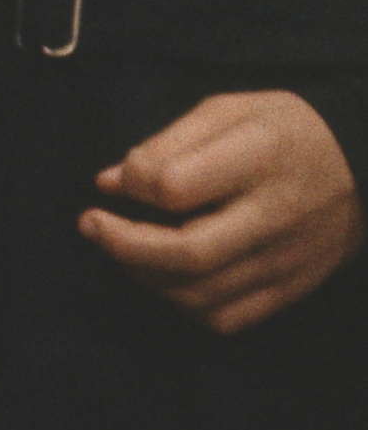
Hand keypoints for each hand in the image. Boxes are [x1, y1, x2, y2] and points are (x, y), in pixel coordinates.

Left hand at [83, 92, 362, 333]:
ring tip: (124, 247)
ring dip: (144, 275)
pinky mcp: (291, 288)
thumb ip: (165, 144)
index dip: (134, 184)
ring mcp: (286, 260)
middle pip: (185, 254)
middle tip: (90, 224)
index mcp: (259, 159)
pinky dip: (184, 304)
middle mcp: (275, 217)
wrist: (366, 166)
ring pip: (199, 295)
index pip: (176, 188)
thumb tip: (109, 182)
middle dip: (120, 243)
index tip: (124, 177)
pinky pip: (226, 318)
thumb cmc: (286, 130)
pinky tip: (168, 277)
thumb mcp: (229, 111)